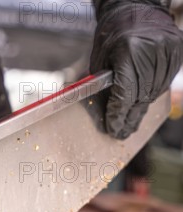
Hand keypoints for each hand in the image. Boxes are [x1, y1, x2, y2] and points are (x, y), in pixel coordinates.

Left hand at [90, 0, 182, 138]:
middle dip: (130, 117)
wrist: (135, 6)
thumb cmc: (112, 34)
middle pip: (140, 97)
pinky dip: (152, 93)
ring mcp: (167, 51)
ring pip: (154, 93)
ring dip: (141, 108)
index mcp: (128, 52)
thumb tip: (110, 116)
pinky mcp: (177, 51)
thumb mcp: (101, 60)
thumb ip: (105, 87)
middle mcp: (150, 52)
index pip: (124, 95)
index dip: (118, 115)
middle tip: (122, 133)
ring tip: (132, 120)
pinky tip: (143, 101)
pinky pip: (164, 82)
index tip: (113, 129)